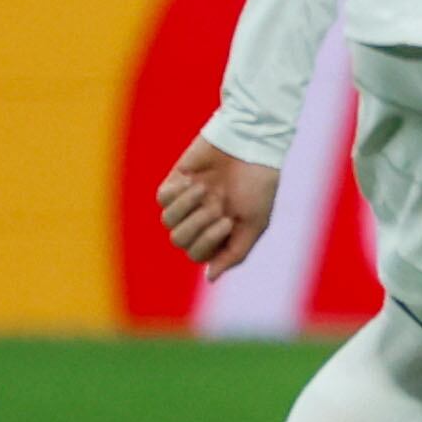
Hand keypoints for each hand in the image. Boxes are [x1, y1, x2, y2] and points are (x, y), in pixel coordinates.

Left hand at [159, 139, 279, 281]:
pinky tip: (194, 181)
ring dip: (187, 207)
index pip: (198, 254)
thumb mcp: (255, 223)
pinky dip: (178, 193)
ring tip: (206, 189)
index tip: (228, 221)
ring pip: (168, 222)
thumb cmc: (259, 185)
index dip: (208, 241)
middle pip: (180, 240)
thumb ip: (235, 253)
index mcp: (220, 232)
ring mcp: (187, 201)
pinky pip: (162, 199)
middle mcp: (200, 219)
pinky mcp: (176, 182)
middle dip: (197, 225)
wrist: (251, 144)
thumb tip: (210, 277)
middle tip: (218, 206)